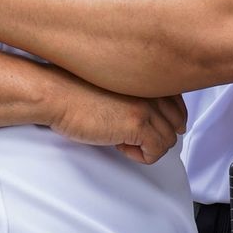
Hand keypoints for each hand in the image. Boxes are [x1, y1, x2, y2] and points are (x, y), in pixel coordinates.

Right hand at [41, 68, 186, 164]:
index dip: (166, 121)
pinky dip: (142, 156)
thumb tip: (147, 119)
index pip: (177, 103)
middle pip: (177, 122)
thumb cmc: (72, 90)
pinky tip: (121, 146)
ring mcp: (147, 106)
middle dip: (158, 135)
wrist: (54, 94)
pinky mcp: (137, 124)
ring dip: (147, 146)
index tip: (148, 128)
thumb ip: (135, 95)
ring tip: (122, 140)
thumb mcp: (112, 87)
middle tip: (133, 137)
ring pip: (168, 140)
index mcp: (146, 77)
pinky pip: (156, 151)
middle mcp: (151, 89)